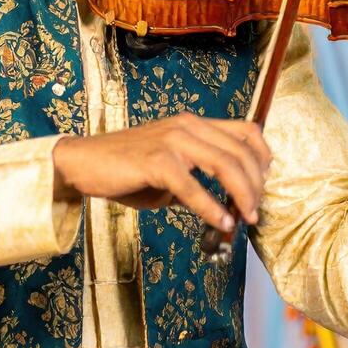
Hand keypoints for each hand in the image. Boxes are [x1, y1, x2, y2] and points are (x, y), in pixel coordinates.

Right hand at [50, 114, 272, 233]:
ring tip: (244, 218)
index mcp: (193, 124)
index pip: (246, 131)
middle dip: (256, 185)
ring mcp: (172, 140)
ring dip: (242, 195)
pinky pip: (193, 186)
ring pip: (225, 164)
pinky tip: (220, 223)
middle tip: (255, 212)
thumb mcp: (170, 170)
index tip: (264, 185)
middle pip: (241, 151)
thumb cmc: (127, 169)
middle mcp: (187, 126)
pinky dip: (211, 208)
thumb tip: (226, 208)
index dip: (262, 158)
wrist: (84, 163)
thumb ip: (198, 180)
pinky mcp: (157, 160)